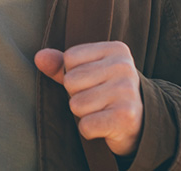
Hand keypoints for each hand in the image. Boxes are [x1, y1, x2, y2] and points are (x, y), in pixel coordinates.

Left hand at [34, 41, 142, 156]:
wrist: (142, 124)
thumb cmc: (108, 93)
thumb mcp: (87, 72)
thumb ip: (61, 64)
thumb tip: (39, 57)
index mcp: (116, 50)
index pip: (70, 58)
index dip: (74, 74)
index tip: (95, 82)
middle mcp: (123, 67)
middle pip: (70, 81)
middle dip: (78, 95)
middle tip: (99, 100)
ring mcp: (126, 92)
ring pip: (76, 104)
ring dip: (84, 113)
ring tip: (102, 111)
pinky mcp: (125, 117)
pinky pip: (85, 125)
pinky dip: (89, 130)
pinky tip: (105, 126)